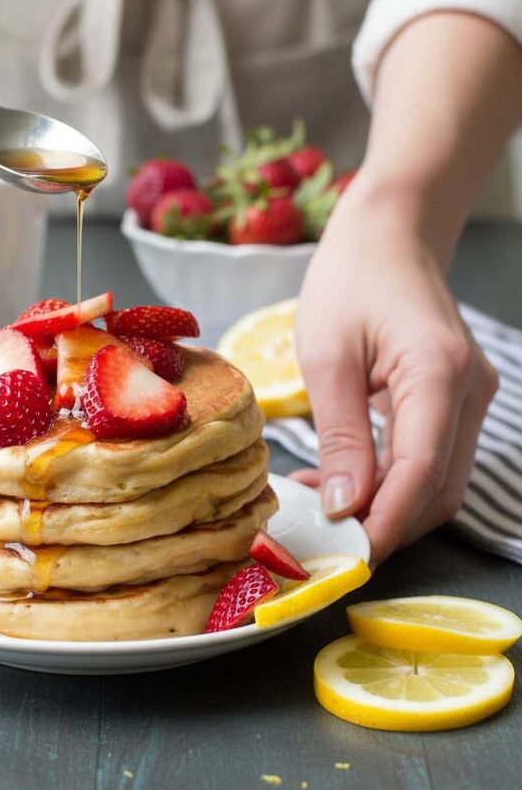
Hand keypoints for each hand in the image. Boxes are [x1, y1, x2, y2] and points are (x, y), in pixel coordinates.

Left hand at [290, 176, 496, 565]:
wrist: (389, 234)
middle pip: (437, 487)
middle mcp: (470, 389)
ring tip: (318, 501)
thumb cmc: (350, 280)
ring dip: (385, 503)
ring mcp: (472, 395)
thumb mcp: (327, 356)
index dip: (385, 522)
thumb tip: (345, 508)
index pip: (421, 473)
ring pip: (438, 479)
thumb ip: (341, 436)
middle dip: (384, 521)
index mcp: (438, 373)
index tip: (344, 555)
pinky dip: (392, 478)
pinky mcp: (460, 399)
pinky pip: (432, 455)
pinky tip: (342, 477)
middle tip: (319, 535)